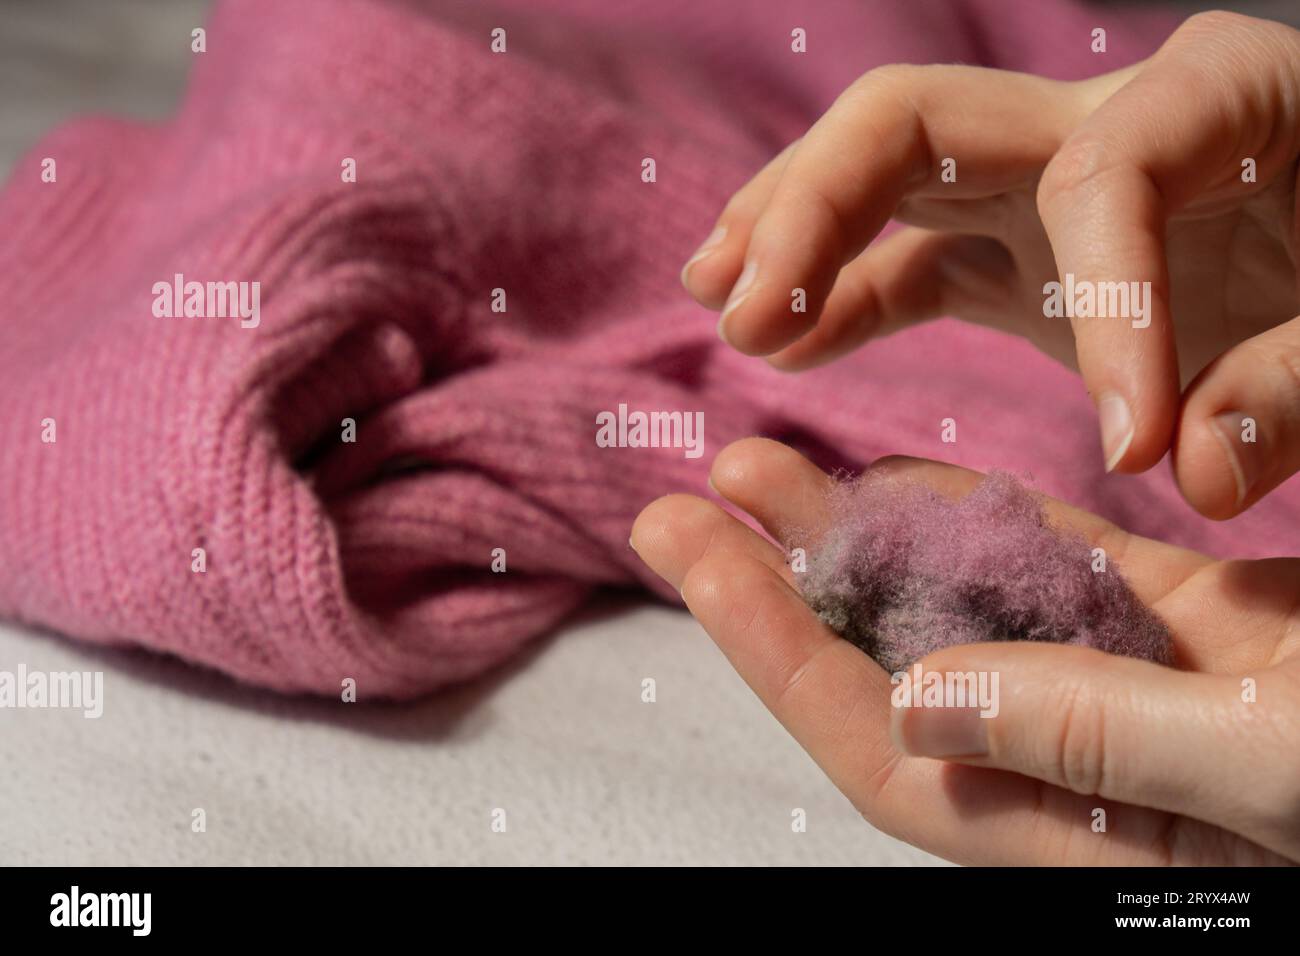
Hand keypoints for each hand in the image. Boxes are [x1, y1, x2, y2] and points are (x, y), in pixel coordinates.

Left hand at [631, 437, 1299, 863]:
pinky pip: (1051, 575)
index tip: (687, 547)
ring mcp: (1132, 694)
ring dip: (863, 540)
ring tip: (768, 468)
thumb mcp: (1277, 761)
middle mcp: (1084, 768)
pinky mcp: (1190, 635)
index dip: (774, 643)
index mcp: (1085, 831)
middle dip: (788, 584)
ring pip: (959, 610)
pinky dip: (980, 523)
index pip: (883, 739)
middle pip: (893, 669)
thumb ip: (1096, 738)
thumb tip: (917, 696)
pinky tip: (912, 479)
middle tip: (689, 495)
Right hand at [680, 11, 1299, 519]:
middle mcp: (1100, 117)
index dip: (1109, 305)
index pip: (1106, 175)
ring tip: (720, 303)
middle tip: (740, 299)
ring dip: (791, 238)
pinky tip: (786, 344)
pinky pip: (907, 260)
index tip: (1136, 451)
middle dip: (816, 205)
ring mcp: (1040, 181)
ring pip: (881, 180)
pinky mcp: (1018, 250)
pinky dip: (843, 299)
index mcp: (1215, 98)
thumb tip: (1193, 471)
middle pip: (915, 118)